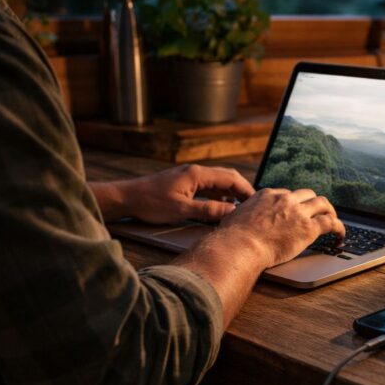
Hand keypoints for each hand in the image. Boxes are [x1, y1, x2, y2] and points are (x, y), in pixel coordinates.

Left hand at [94, 164, 254, 223]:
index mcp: (197, 174)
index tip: (256, 203)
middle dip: (241, 190)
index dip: (246, 190)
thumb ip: (208, 211)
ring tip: (240, 208)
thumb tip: (232, 212)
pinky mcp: (183, 183)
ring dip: (229, 193)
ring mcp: (189, 176)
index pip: (230, 178)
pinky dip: (217, 195)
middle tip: (253, 205)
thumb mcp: (182, 210)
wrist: (127, 198)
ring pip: (217, 182)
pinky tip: (220, 207)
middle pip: (226, 177)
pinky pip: (207, 186)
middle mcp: (195, 171)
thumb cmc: (151, 203)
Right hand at [217, 188, 345, 267]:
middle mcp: (285, 199)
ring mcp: (298, 212)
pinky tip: (341, 235)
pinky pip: (330, 223)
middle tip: (317, 213)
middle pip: (307, 195)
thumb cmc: (233, 238)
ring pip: (323, 203)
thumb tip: (238, 221)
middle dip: (313, 203)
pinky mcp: (308, 228)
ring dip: (329, 211)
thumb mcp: (235, 217)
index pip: (288, 194)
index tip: (296, 211)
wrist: (240, 246)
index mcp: (268, 195)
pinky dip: (339, 227)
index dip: (294, 203)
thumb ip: (244, 215)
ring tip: (333, 219)